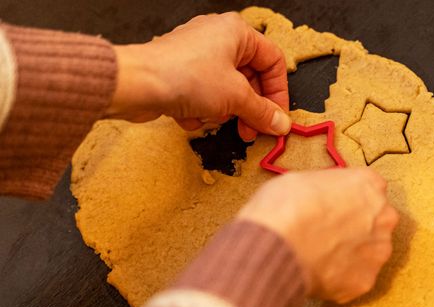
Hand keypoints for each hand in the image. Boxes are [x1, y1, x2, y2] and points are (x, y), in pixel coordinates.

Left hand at [108, 12, 290, 140]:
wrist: (137, 84)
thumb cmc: (184, 75)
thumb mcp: (235, 97)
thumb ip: (263, 112)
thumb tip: (280, 123)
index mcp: (237, 32)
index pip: (272, 62)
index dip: (278, 92)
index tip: (277, 117)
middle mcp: (217, 39)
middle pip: (249, 79)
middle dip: (248, 109)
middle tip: (250, 130)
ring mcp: (197, 56)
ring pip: (226, 90)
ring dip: (221, 111)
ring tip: (211, 117)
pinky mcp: (181, 73)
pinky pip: (204, 95)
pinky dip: (200, 110)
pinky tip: (189, 114)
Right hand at [237, 168, 398, 303]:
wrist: (276, 245)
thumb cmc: (284, 207)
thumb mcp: (303, 179)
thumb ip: (325, 190)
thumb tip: (321, 198)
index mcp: (369, 185)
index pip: (368, 189)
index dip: (347, 198)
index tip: (332, 206)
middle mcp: (383, 216)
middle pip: (375, 221)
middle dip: (355, 227)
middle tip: (325, 232)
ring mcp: (377, 252)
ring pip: (368, 252)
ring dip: (349, 254)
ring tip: (318, 255)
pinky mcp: (365, 281)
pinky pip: (354, 278)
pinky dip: (339, 278)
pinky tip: (317, 272)